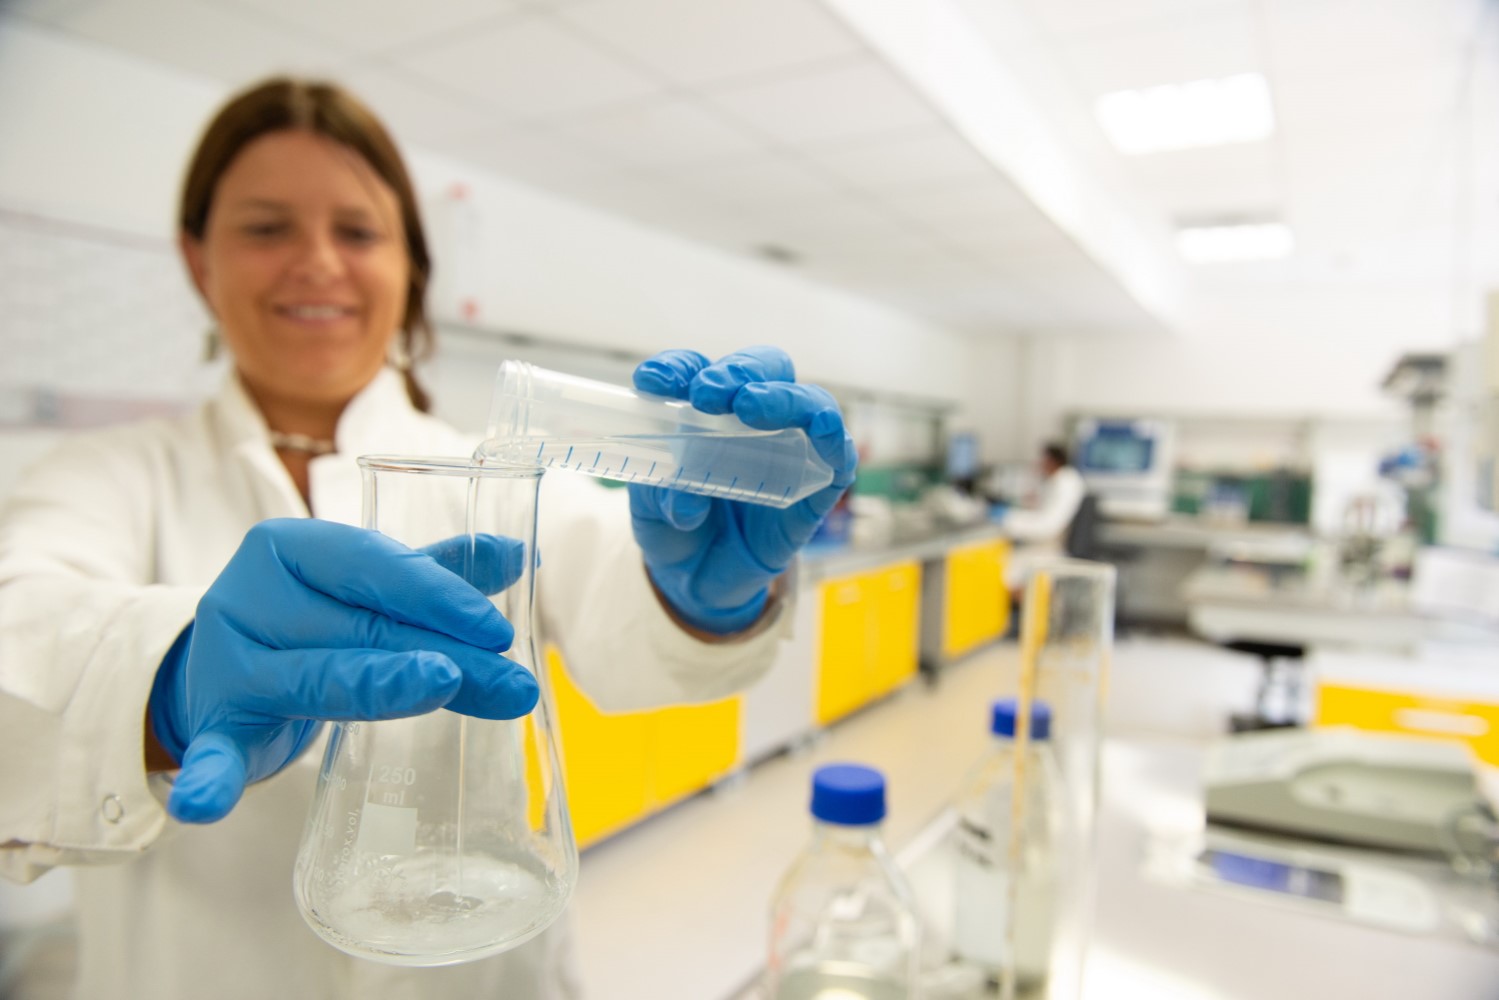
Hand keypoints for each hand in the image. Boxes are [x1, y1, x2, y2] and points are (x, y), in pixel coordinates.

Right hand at [148, 519, 536, 823]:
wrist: (218, 673)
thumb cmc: (310, 621)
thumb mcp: (366, 588)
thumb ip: (437, 571)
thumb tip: (523, 553)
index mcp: (288, 548)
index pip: (371, 563)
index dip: (437, 594)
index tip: (499, 630)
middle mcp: (245, 598)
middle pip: (361, 628)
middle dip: (446, 657)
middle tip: (513, 686)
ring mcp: (225, 667)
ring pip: (316, 679)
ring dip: (381, 688)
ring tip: (444, 687)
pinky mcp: (214, 730)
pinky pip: (212, 756)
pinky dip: (210, 778)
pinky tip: (207, 805)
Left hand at [628, 347, 856, 633]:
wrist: (697, 580)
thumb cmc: (674, 527)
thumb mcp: (651, 508)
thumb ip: (662, 495)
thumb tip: (687, 502)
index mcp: (704, 411)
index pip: (696, 371)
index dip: (677, 368)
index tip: (652, 384)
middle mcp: (752, 420)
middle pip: (762, 370)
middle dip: (736, 372)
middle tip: (707, 394)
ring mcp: (790, 448)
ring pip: (806, 401)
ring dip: (782, 396)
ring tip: (752, 406)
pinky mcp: (818, 485)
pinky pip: (838, 454)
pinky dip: (833, 435)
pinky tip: (819, 429)